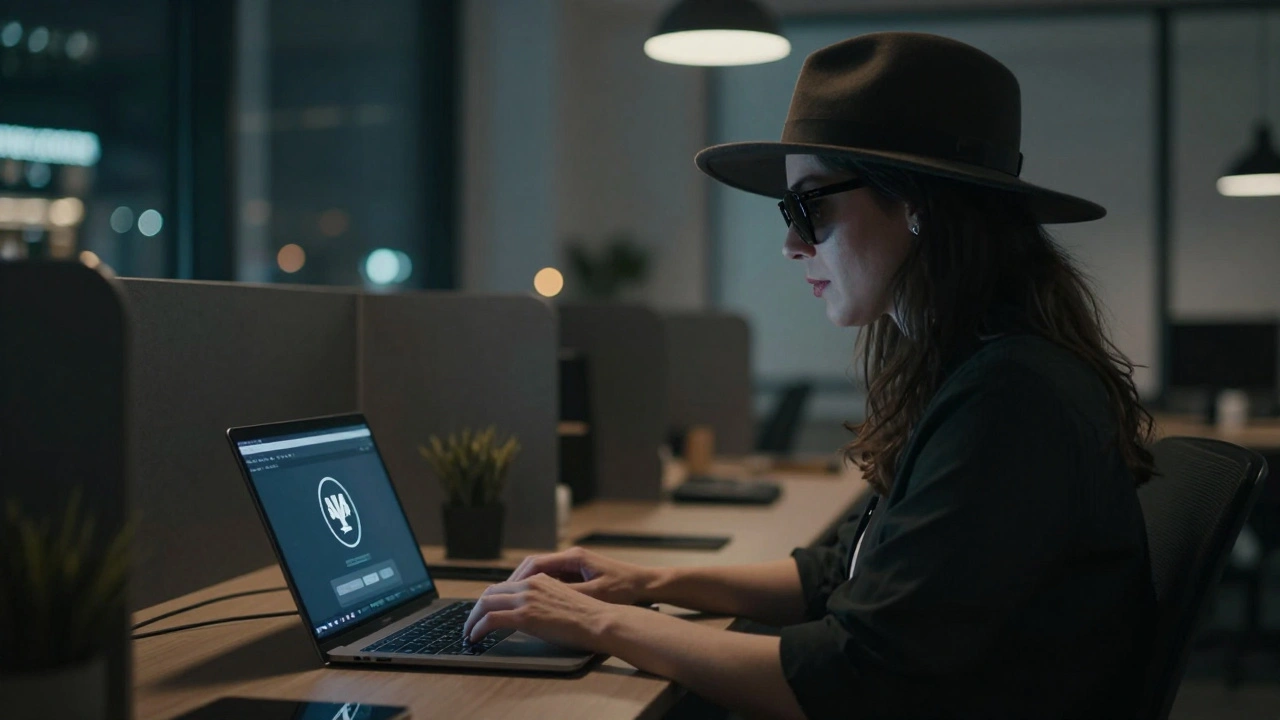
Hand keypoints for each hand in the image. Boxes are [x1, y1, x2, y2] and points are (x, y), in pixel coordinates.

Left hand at [462, 573, 620, 650]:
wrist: (600, 621)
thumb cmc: (589, 617)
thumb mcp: (563, 601)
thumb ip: (544, 601)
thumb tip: (532, 615)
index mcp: (540, 579)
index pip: (505, 586)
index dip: (490, 599)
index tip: (483, 612)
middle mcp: (530, 584)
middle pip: (491, 592)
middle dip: (476, 609)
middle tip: (471, 623)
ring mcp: (526, 598)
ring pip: (486, 603)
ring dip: (473, 619)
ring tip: (468, 633)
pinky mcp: (524, 615)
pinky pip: (490, 619)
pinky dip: (477, 628)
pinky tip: (474, 638)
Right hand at [505, 547, 658, 605]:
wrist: (646, 585)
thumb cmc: (624, 588)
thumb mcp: (595, 594)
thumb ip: (568, 593)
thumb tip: (540, 596)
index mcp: (573, 558)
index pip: (535, 563)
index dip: (517, 579)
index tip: (503, 592)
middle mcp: (571, 557)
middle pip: (534, 566)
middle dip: (515, 581)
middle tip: (499, 598)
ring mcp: (574, 565)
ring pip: (541, 572)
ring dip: (526, 585)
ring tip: (511, 602)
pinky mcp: (579, 573)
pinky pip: (552, 579)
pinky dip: (539, 589)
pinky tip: (533, 603)